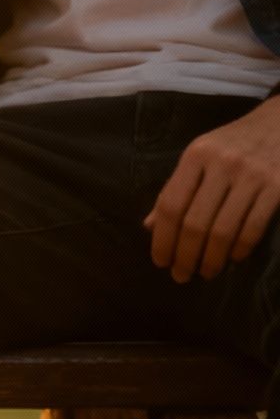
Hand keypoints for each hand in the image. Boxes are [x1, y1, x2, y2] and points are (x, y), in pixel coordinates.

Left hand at [145, 97, 279, 281]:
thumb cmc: (234, 143)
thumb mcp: (200, 156)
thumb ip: (176, 188)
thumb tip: (150, 226)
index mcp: (196, 156)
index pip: (171, 205)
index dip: (162, 238)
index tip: (160, 261)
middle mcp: (222, 164)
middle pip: (195, 222)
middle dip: (185, 255)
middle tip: (181, 275)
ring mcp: (252, 176)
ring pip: (224, 230)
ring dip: (212, 258)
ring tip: (205, 272)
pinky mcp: (277, 186)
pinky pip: (253, 227)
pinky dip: (240, 248)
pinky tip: (233, 258)